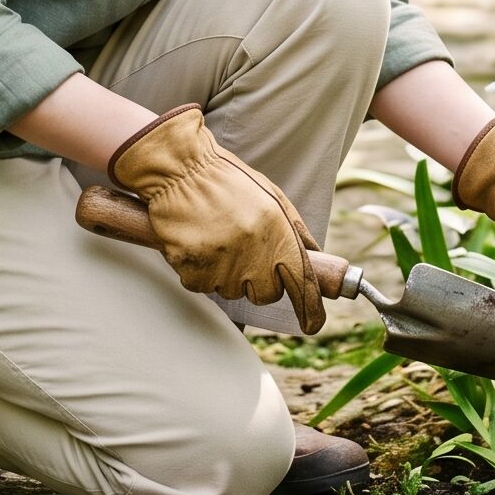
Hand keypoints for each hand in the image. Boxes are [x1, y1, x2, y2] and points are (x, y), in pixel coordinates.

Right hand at [107, 104, 326, 332]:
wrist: (180, 171)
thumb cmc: (227, 181)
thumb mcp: (271, 196)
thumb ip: (294, 229)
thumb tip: (314, 256)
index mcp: (277, 232)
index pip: (301, 282)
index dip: (310, 308)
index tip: (312, 324)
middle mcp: (253, 253)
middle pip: (266, 294)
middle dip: (260, 280)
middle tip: (245, 250)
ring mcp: (222, 265)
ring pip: (233, 291)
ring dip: (228, 274)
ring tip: (218, 237)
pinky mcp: (193, 271)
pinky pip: (203, 286)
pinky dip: (202, 271)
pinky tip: (200, 242)